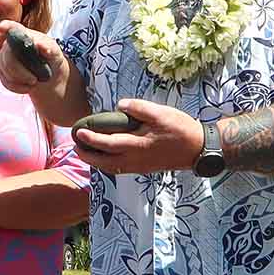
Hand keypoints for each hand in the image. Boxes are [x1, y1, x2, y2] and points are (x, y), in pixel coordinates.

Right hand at [0, 21, 61, 92]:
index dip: (6, 27)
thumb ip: (49, 47)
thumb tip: (40, 45)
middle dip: (20, 72)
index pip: (13, 27)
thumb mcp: (55, 52)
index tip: (2, 28)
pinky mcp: (1, 70)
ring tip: (34, 81)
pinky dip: (17, 87)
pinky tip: (27, 87)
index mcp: (24, 34)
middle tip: (34, 80)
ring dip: (21, 80)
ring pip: (5, 71)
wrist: (49, 75)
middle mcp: (10, 43)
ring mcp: (3, 56)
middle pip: (8, 57)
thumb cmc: (52, 58)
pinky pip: (5, 81)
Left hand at [69, 98, 202, 175]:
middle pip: (104, 162)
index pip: (107, 144)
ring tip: (86, 152)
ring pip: (111, 168)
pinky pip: (121, 169)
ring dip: (96, 162)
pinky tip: (107, 157)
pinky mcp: (144, 168)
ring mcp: (140, 166)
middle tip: (75, 147)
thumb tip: (121, 105)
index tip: (79, 132)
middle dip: (88, 156)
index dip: (91, 139)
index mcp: (137, 146)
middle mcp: (135, 160)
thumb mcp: (161, 113)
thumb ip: (140, 109)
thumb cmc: (180, 129)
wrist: (198, 149)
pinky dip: (109, 165)